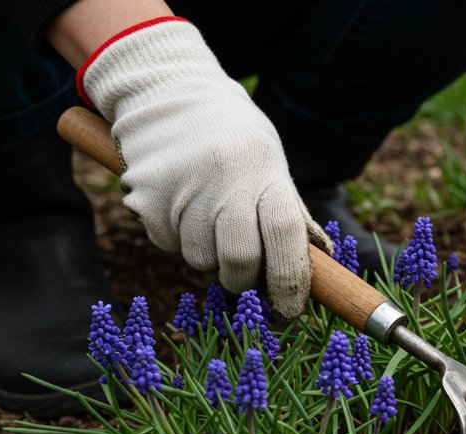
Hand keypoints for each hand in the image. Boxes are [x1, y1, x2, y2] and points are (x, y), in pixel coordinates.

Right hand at [79, 18, 328, 318]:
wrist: (166, 91)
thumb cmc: (232, 136)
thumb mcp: (270, 162)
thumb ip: (291, 212)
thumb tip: (320, 260)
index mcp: (264, 171)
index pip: (285, 235)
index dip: (292, 280)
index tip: (291, 310)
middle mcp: (224, 180)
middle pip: (239, 260)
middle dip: (243, 281)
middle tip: (243, 273)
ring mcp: (181, 189)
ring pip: (199, 259)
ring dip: (208, 256)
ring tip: (207, 216)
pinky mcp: (145, 197)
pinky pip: (167, 244)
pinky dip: (177, 238)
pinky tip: (180, 203)